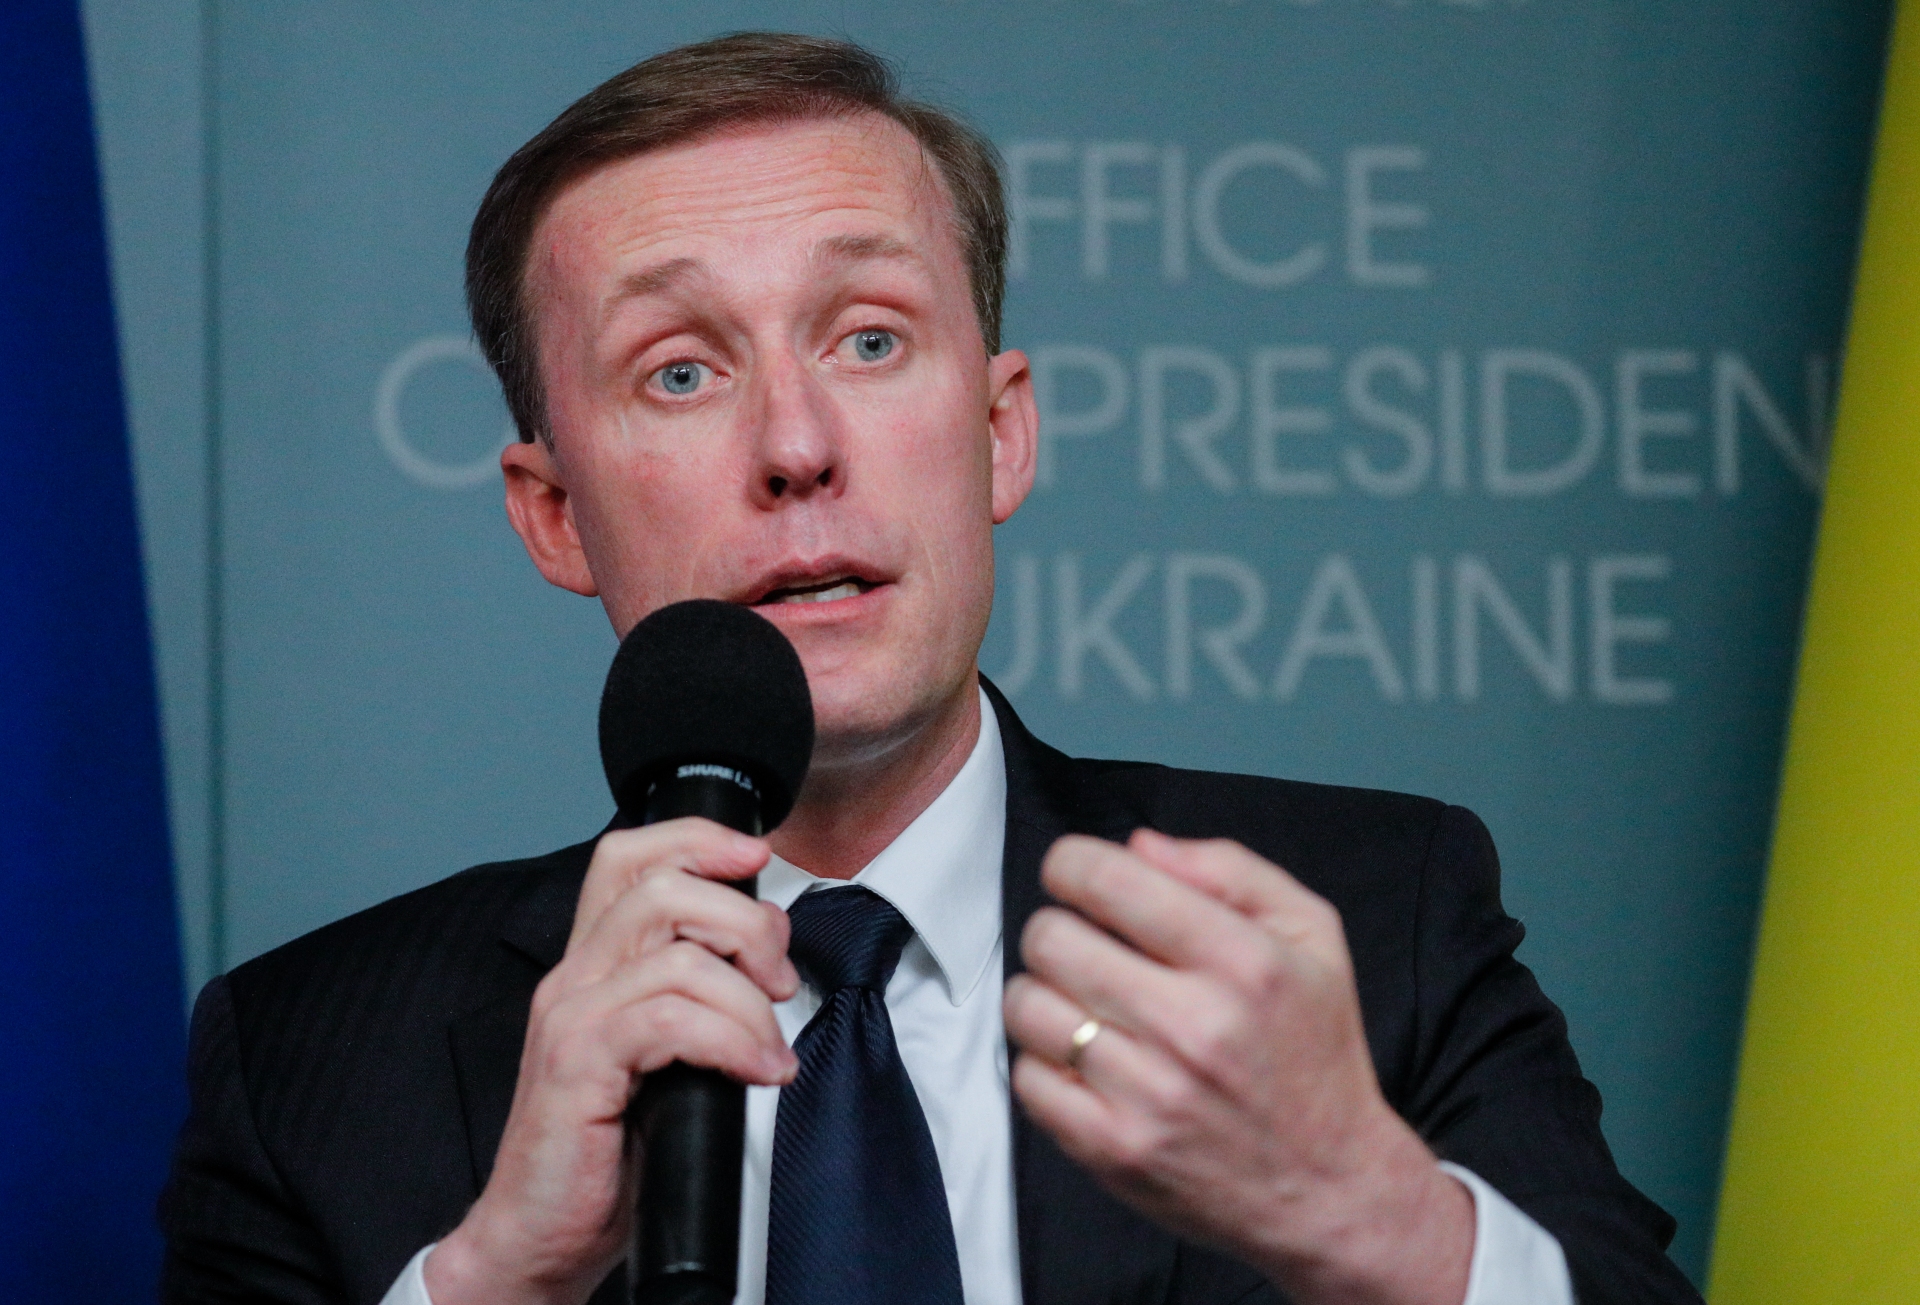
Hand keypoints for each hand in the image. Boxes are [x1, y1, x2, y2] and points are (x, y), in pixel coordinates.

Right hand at [425, 819, 799, 1304]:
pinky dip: (731, 1041)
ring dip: (750, 1004)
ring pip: (680, 956)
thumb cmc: (607, 1149)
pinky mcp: (576, 1065)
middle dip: (747, 925)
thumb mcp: (661, 1053)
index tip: (758, 857)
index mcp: (591, 962)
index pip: (628, 857)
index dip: (698, 840)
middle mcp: (573, 976)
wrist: (541, 1234)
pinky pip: (670, 1020)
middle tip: (779, 983)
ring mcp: (570, 1017)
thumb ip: (693, 995)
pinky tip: (756, 1073)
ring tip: (771, 1052)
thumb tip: (768, 958)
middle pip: (666, 888)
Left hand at [1003, 830, 1473, 1304]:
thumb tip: (1138, 846)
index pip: (1107, 879)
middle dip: (1057, 928)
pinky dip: (1044, 1062)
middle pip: (1050, 938)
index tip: (1077, 876)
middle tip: (1085, 946)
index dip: (1072, 864)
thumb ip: (1230, 870)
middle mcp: (1193, 1025)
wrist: (1331, 1188)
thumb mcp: (1312, 935)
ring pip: (1027, 1005)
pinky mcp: (1114, 1150)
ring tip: (1082, 1004)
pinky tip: (1085, 1061)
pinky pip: (1027, 1079)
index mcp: (1242, 960)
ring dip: (1042, 994)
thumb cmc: (1315, 1050)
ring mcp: (1148, 1093)